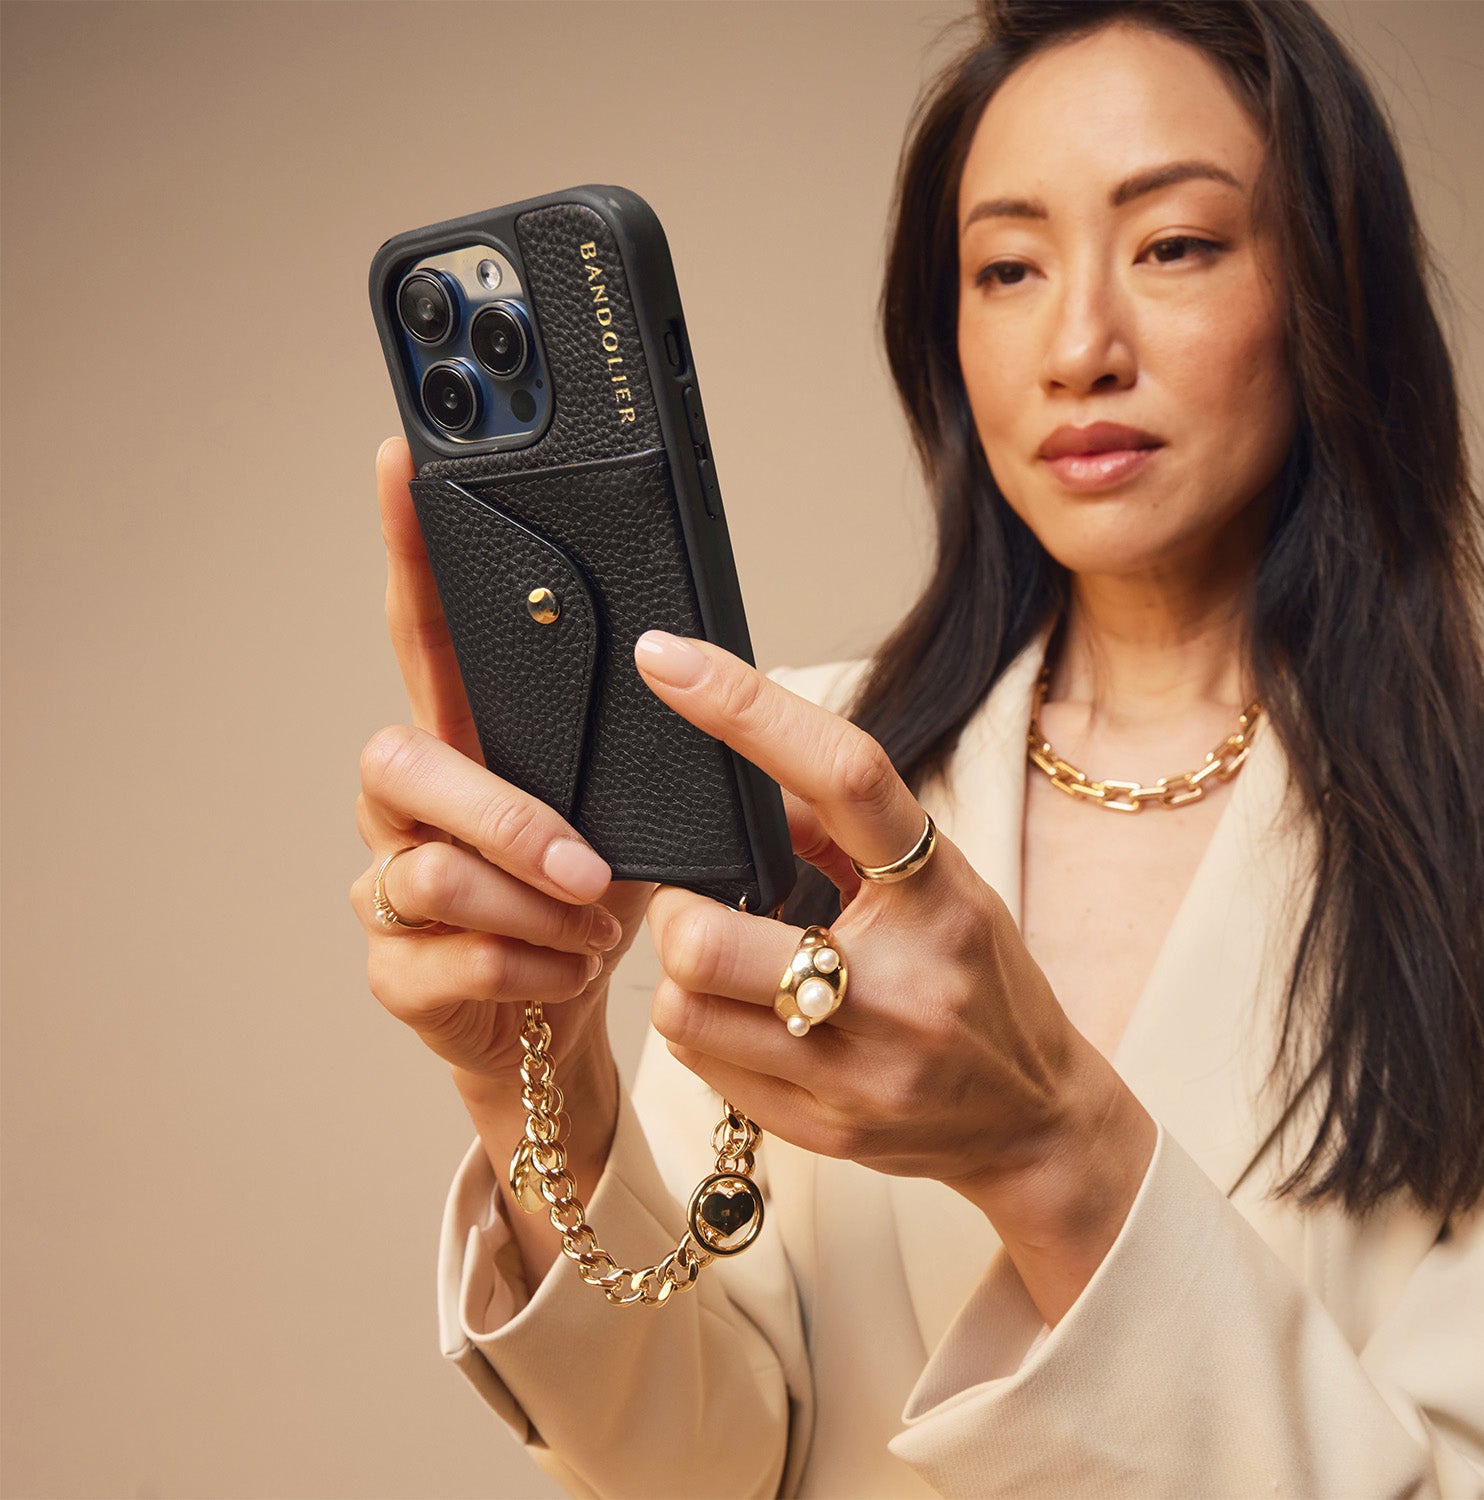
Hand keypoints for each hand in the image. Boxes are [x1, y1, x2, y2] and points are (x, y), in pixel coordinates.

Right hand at [350, 438, 651, 1090]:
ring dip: (537, 908)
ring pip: (433, 872)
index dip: (411, 553)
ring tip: (592, 928)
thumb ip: (624, 745)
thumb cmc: (590, 895)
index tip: (404, 462)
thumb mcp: (623, 809)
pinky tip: (565, 968)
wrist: (562, 1009)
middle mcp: (411, 803)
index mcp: (472, 743)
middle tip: (589, 867)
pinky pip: (452, 957)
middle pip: (398, 759)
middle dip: (507, 818)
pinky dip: (535, 968)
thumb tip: (688, 659)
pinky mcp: (395, 966)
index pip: (427, 634)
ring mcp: (389, 882)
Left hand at [634, 629, 1156, 1320]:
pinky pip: (703, 1066)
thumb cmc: (980, 984)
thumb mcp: (941, 888)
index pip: (845, 774)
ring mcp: (863, 1069)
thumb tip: (747, 774)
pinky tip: (752, 1020)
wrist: (1035, 1120)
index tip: (670, 660)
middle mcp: (903, 983)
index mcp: (937, 893)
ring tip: (728, 965)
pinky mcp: (827, 1128)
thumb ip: (844, 832)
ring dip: (685, 974)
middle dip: (679, 913)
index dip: (746, 709)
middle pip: (709, 937)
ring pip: (686, 1009)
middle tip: (700, 906)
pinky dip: (705, 1030)